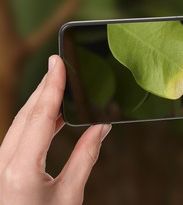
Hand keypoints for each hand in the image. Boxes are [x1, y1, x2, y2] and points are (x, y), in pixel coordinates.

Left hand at [0, 55, 110, 204]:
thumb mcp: (70, 196)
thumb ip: (86, 157)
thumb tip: (101, 127)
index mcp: (21, 169)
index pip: (41, 116)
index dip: (52, 86)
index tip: (59, 62)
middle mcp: (2, 162)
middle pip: (27, 114)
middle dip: (45, 88)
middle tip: (61, 66)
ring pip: (20, 122)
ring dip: (41, 102)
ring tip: (61, 87)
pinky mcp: (1, 166)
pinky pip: (18, 134)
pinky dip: (36, 119)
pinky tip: (52, 115)